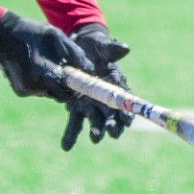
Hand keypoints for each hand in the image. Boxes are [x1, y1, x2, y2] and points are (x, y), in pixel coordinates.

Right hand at [0, 11, 93, 102]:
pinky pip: (39, 90)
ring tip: (50, 64)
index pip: (67, 89)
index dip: (77, 87)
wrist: (1, 34)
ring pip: (49, 93)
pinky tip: (37, 67)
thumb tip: (90, 69)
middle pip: (59, 94)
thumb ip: (74, 53)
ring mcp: (25, 90)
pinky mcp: (20, 91)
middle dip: (66, 85)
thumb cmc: (30, 31)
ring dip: (54, 82)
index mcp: (41, 71)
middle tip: (68, 70)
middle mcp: (32, 85)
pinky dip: (43, 82)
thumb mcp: (55, 35)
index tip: (83, 80)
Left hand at [60, 23, 131, 150]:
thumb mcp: (102, 46)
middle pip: (110, 116)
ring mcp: (90, 105)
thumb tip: (125, 47)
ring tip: (94, 139)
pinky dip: (71, 135)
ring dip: (94, 131)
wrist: (77, 48)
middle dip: (112, 125)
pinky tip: (66, 147)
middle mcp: (105, 99)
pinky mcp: (75, 106)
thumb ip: (112, 49)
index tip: (128, 120)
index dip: (127, 112)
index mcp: (116, 86)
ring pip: (93, 121)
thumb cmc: (95, 46)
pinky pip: (74, 122)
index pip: (125, 102)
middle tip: (111, 133)